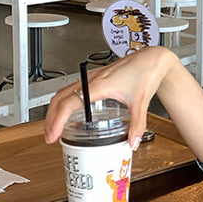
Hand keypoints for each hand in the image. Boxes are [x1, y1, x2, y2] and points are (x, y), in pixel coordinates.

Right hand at [44, 46, 175, 148]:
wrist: (153, 58)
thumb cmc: (147, 73)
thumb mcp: (141, 102)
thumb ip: (137, 125)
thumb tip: (133, 143)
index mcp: (99, 85)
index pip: (68, 104)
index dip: (56, 120)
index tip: (52, 135)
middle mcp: (92, 79)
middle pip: (60, 97)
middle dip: (50, 117)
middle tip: (50, 135)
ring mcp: (93, 77)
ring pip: (64, 91)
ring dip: (55, 108)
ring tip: (55, 125)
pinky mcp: (97, 76)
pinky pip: (73, 87)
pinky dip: (65, 100)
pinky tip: (70, 110)